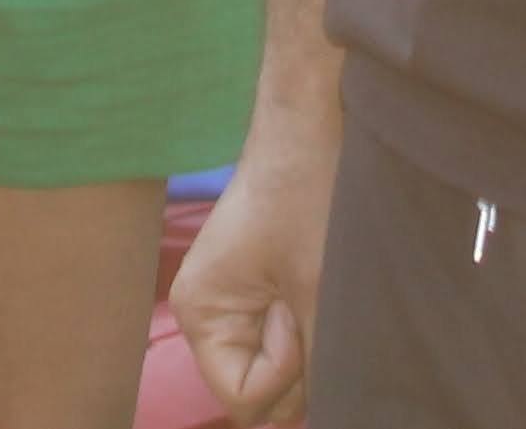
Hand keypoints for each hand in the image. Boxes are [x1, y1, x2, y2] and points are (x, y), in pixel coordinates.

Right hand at [168, 131, 328, 423]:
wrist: (313, 124)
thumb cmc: (308, 195)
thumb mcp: (319, 290)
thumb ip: (318, 363)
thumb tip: (323, 411)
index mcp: (202, 313)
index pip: (244, 398)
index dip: (284, 371)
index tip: (295, 312)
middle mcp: (208, 314)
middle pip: (261, 388)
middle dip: (300, 359)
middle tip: (309, 295)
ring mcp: (235, 302)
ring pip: (281, 365)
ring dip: (310, 339)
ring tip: (315, 282)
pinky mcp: (260, 289)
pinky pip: (288, 335)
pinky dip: (312, 322)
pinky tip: (317, 282)